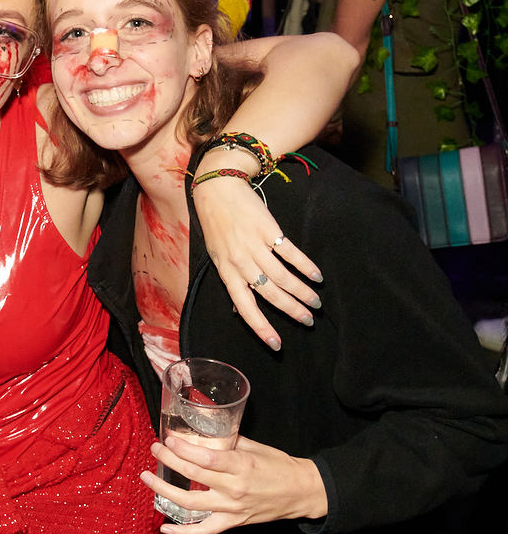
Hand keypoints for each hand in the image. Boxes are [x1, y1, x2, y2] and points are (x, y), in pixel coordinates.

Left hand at [142, 433, 328, 533]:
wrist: (301, 492)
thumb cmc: (280, 467)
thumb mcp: (255, 447)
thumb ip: (228, 441)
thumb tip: (203, 434)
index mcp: (241, 466)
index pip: (206, 459)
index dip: (183, 450)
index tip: (168, 440)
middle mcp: (234, 489)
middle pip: (193, 477)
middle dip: (169, 461)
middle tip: (156, 450)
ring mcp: (231, 508)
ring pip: (190, 504)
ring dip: (164, 491)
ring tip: (148, 478)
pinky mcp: (232, 522)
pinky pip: (203, 531)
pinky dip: (182, 532)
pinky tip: (164, 527)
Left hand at [192, 167, 322, 348]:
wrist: (218, 189)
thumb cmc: (217, 226)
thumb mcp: (217, 257)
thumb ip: (232, 280)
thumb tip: (241, 308)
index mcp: (226, 272)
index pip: (245, 307)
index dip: (261, 327)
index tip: (276, 344)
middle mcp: (240, 262)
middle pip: (270, 294)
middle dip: (292, 310)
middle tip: (308, 320)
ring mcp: (254, 246)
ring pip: (283, 277)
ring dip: (302, 292)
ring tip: (315, 302)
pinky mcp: (268, 230)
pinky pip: (290, 253)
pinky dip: (305, 266)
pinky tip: (316, 276)